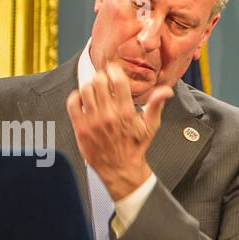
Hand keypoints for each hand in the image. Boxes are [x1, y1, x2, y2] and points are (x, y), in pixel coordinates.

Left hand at [66, 60, 171, 200]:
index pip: (117, 80)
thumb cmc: (134, 147)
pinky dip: (75, 97)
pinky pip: (72, 103)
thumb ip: (156, 105)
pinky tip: (83, 101)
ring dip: (89, 86)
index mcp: (126, 112)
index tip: (113, 71)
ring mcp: (93, 121)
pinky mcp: (81, 128)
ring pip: (85, 89)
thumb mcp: (150, 126)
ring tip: (94, 92)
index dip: (114, 70)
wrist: (120, 169)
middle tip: (103, 81)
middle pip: (98, 81)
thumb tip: (166, 91)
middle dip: (101, 77)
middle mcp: (109, 115)